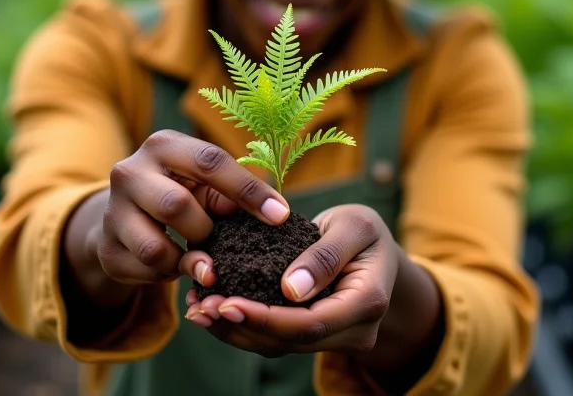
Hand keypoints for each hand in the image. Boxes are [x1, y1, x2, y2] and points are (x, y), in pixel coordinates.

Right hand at [93, 129, 289, 287]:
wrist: (126, 216)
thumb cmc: (181, 192)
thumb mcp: (204, 185)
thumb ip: (231, 195)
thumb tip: (272, 214)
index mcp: (163, 146)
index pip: (210, 162)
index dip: (248, 190)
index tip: (280, 216)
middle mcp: (130, 171)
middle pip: (176, 206)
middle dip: (205, 230)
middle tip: (217, 239)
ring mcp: (112, 211)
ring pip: (157, 248)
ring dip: (188, 260)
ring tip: (202, 259)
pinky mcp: (106, 249)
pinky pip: (146, 274)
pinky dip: (170, 275)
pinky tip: (176, 265)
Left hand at [179, 204, 399, 356]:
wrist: (375, 248)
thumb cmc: (365, 230)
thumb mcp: (353, 226)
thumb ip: (326, 255)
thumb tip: (291, 290)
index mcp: (367, 302)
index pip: (311, 324)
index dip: (266, 318)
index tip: (226, 302)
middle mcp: (354, 331)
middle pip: (291, 341)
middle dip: (242, 326)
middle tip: (200, 307)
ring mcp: (335, 338)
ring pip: (280, 345)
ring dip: (236, 330)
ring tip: (197, 308)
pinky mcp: (314, 335)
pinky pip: (277, 336)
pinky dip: (244, 324)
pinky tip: (212, 307)